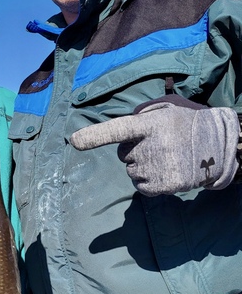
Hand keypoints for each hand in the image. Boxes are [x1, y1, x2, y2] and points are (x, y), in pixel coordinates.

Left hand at [69, 95, 239, 195]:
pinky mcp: (165, 185)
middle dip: (134, 150)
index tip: (74, 141)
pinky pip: (142, 187)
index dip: (95, 136)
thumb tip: (119, 128)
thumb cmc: (187, 122)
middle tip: (159, 144)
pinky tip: (167, 170)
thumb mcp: (167, 106)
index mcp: (151, 124)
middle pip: (123, 154)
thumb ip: (141, 113)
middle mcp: (153, 146)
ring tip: (166, 157)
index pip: (118, 129)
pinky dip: (150, 182)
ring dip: (143, 166)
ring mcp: (159, 168)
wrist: (219, 145)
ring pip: (131, 172)